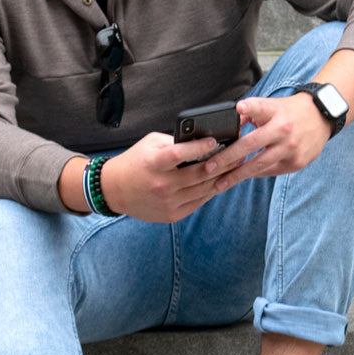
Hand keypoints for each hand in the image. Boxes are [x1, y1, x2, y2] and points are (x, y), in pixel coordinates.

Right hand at [99, 131, 243, 222]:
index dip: (199, 147)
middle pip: (198, 174)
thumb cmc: (136, 162)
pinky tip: (219, 181)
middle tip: (238, 153)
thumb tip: (203, 139)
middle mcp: (161, 184)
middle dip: (222, 163)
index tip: (215, 141)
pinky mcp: (172, 214)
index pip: (180, 154)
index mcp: (154, 163)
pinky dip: (210, 191)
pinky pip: (198, 202)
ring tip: (235, 167)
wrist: (115, 190)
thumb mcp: (150, 144)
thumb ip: (175, 142)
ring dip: (221, 178)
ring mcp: (168, 202)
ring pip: (203, 190)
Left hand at [202, 94, 330, 192]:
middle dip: (228, 158)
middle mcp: (283, 130)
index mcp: (275, 112)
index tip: (238, 108)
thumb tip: (229, 126)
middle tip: (209, 168)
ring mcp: (291, 148)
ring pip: (259, 165)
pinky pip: (270, 171)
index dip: (249, 108)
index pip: (260, 108)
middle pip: (251, 145)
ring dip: (237, 175)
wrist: (322, 117)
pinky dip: (254, 174)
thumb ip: (250, 113)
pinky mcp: (296, 163)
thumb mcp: (271, 105)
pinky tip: (240, 178)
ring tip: (219, 183)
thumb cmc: (289, 112)